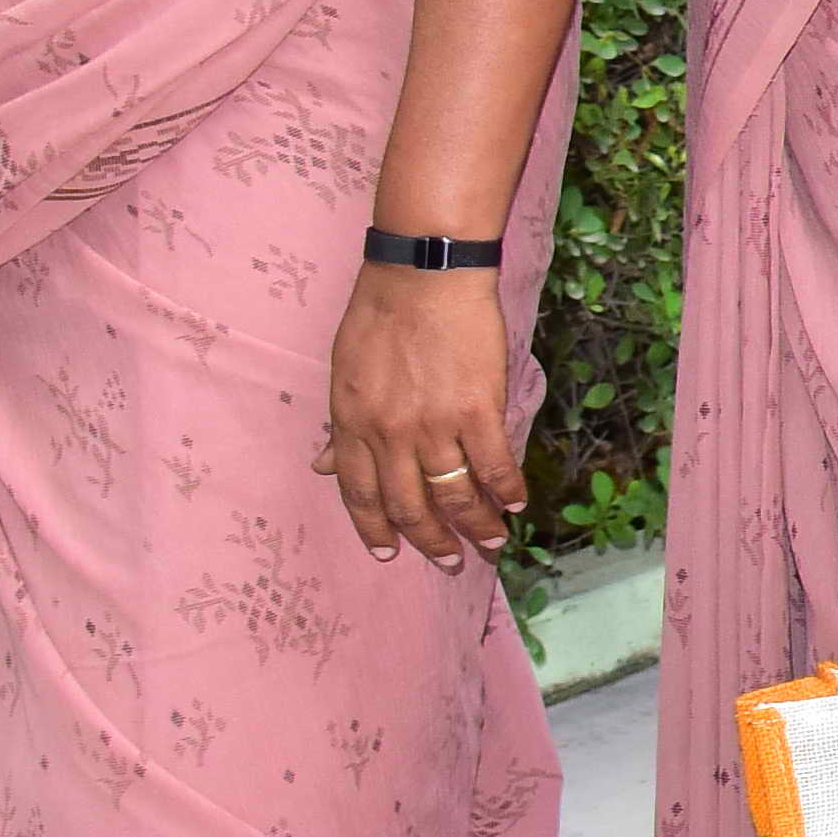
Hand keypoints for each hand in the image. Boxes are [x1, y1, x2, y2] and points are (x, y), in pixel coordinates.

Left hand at [323, 264, 526, 562]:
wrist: (422, 275)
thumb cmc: (379, 315)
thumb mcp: (344, 374)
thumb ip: (339, 426)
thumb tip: (321, 465)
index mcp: (351, 425)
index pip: (359, 494)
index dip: (375, 529)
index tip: (391, 552)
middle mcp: (389, 434)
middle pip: (409, 506)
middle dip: (432, 542)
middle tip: (451, 561)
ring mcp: (433, 424)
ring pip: (454, 494)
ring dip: (476, 525)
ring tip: (494, 542)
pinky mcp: (476, 408)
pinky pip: (492, 463)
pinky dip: (505, 488)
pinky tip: (515, 501)